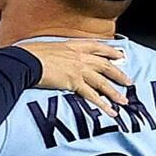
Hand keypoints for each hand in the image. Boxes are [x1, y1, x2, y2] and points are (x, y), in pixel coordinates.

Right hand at [16, 40, 131, 116]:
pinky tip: (111, 111)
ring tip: (124, 100)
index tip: (120, 55)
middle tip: (128, 81)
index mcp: (73, 45)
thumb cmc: (30, 54)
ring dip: (115, 92)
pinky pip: (93, 95)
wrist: (26, 61)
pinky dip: (103, 104)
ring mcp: (79, 69)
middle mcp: (79, 56)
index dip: (111, 51)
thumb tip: (52, 58)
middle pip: (105, 65)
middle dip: (118, 74)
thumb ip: (55, 53)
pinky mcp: (75, 82)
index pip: (98, 47)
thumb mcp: (46, 47)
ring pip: (102, 82)